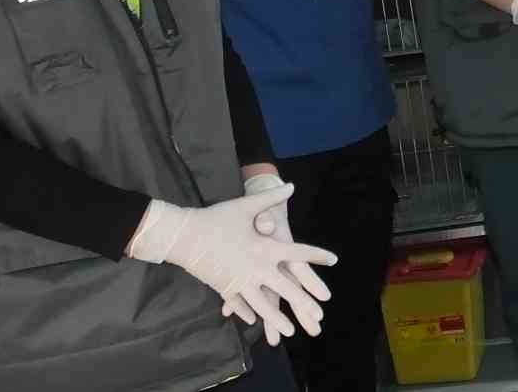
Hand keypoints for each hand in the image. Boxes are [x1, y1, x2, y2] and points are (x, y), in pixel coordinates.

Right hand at [127, 184, 335, 343]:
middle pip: (285, 289)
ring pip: (262, 305)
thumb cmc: (216, 218)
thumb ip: (270, 197)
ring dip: (276, 319)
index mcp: (265, 248)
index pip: (297, 252)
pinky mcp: (224, 287)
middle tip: (319, 315)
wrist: (184, 235)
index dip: (317, 255)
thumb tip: (291, 185)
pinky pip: (238, 302)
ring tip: (289, 332)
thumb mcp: (246, 206)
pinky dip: (245, 311)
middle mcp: (256, 268)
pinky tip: (252, 321)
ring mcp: (239, 281)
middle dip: (303, 303)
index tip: (333, 260)